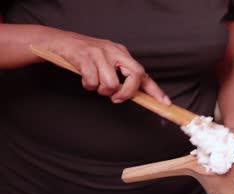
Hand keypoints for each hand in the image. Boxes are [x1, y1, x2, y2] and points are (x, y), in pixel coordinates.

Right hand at [34, 28, 169, 103]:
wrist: (60, 42)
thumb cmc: (85, 56)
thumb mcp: (107, 62)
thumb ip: (120, 75)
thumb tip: (132, 94)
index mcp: (122, 54)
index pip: (143, 73)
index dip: (155, 90)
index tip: (165, 103)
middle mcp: (115, 52)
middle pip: (136, 74)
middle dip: (127, 91)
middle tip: (116, 97)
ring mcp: (101, 53)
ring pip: (112, 83)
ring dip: (102, 90)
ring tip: (94, 83)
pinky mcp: (85, 57)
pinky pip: (93, 82)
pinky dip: (88, 85)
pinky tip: (84, 78)